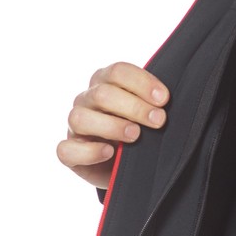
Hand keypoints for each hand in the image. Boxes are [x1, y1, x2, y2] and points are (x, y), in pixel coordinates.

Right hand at [58, 61, 168, 186]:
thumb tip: (168, 99)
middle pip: (102, 94)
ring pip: (80, 118)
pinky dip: (89, 151)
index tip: (163, 99)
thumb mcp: (148, 112)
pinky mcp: (69, 152)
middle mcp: (87, 100)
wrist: (125, 164)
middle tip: (159, 120)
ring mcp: (75, 126)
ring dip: (112, 126)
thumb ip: (153, 102)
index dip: (141, 82)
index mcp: (105, 82)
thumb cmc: (140, 129)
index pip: (118, 71)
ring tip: (136, 135)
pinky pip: (67, 149)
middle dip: (134, 107)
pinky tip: (109, 153)